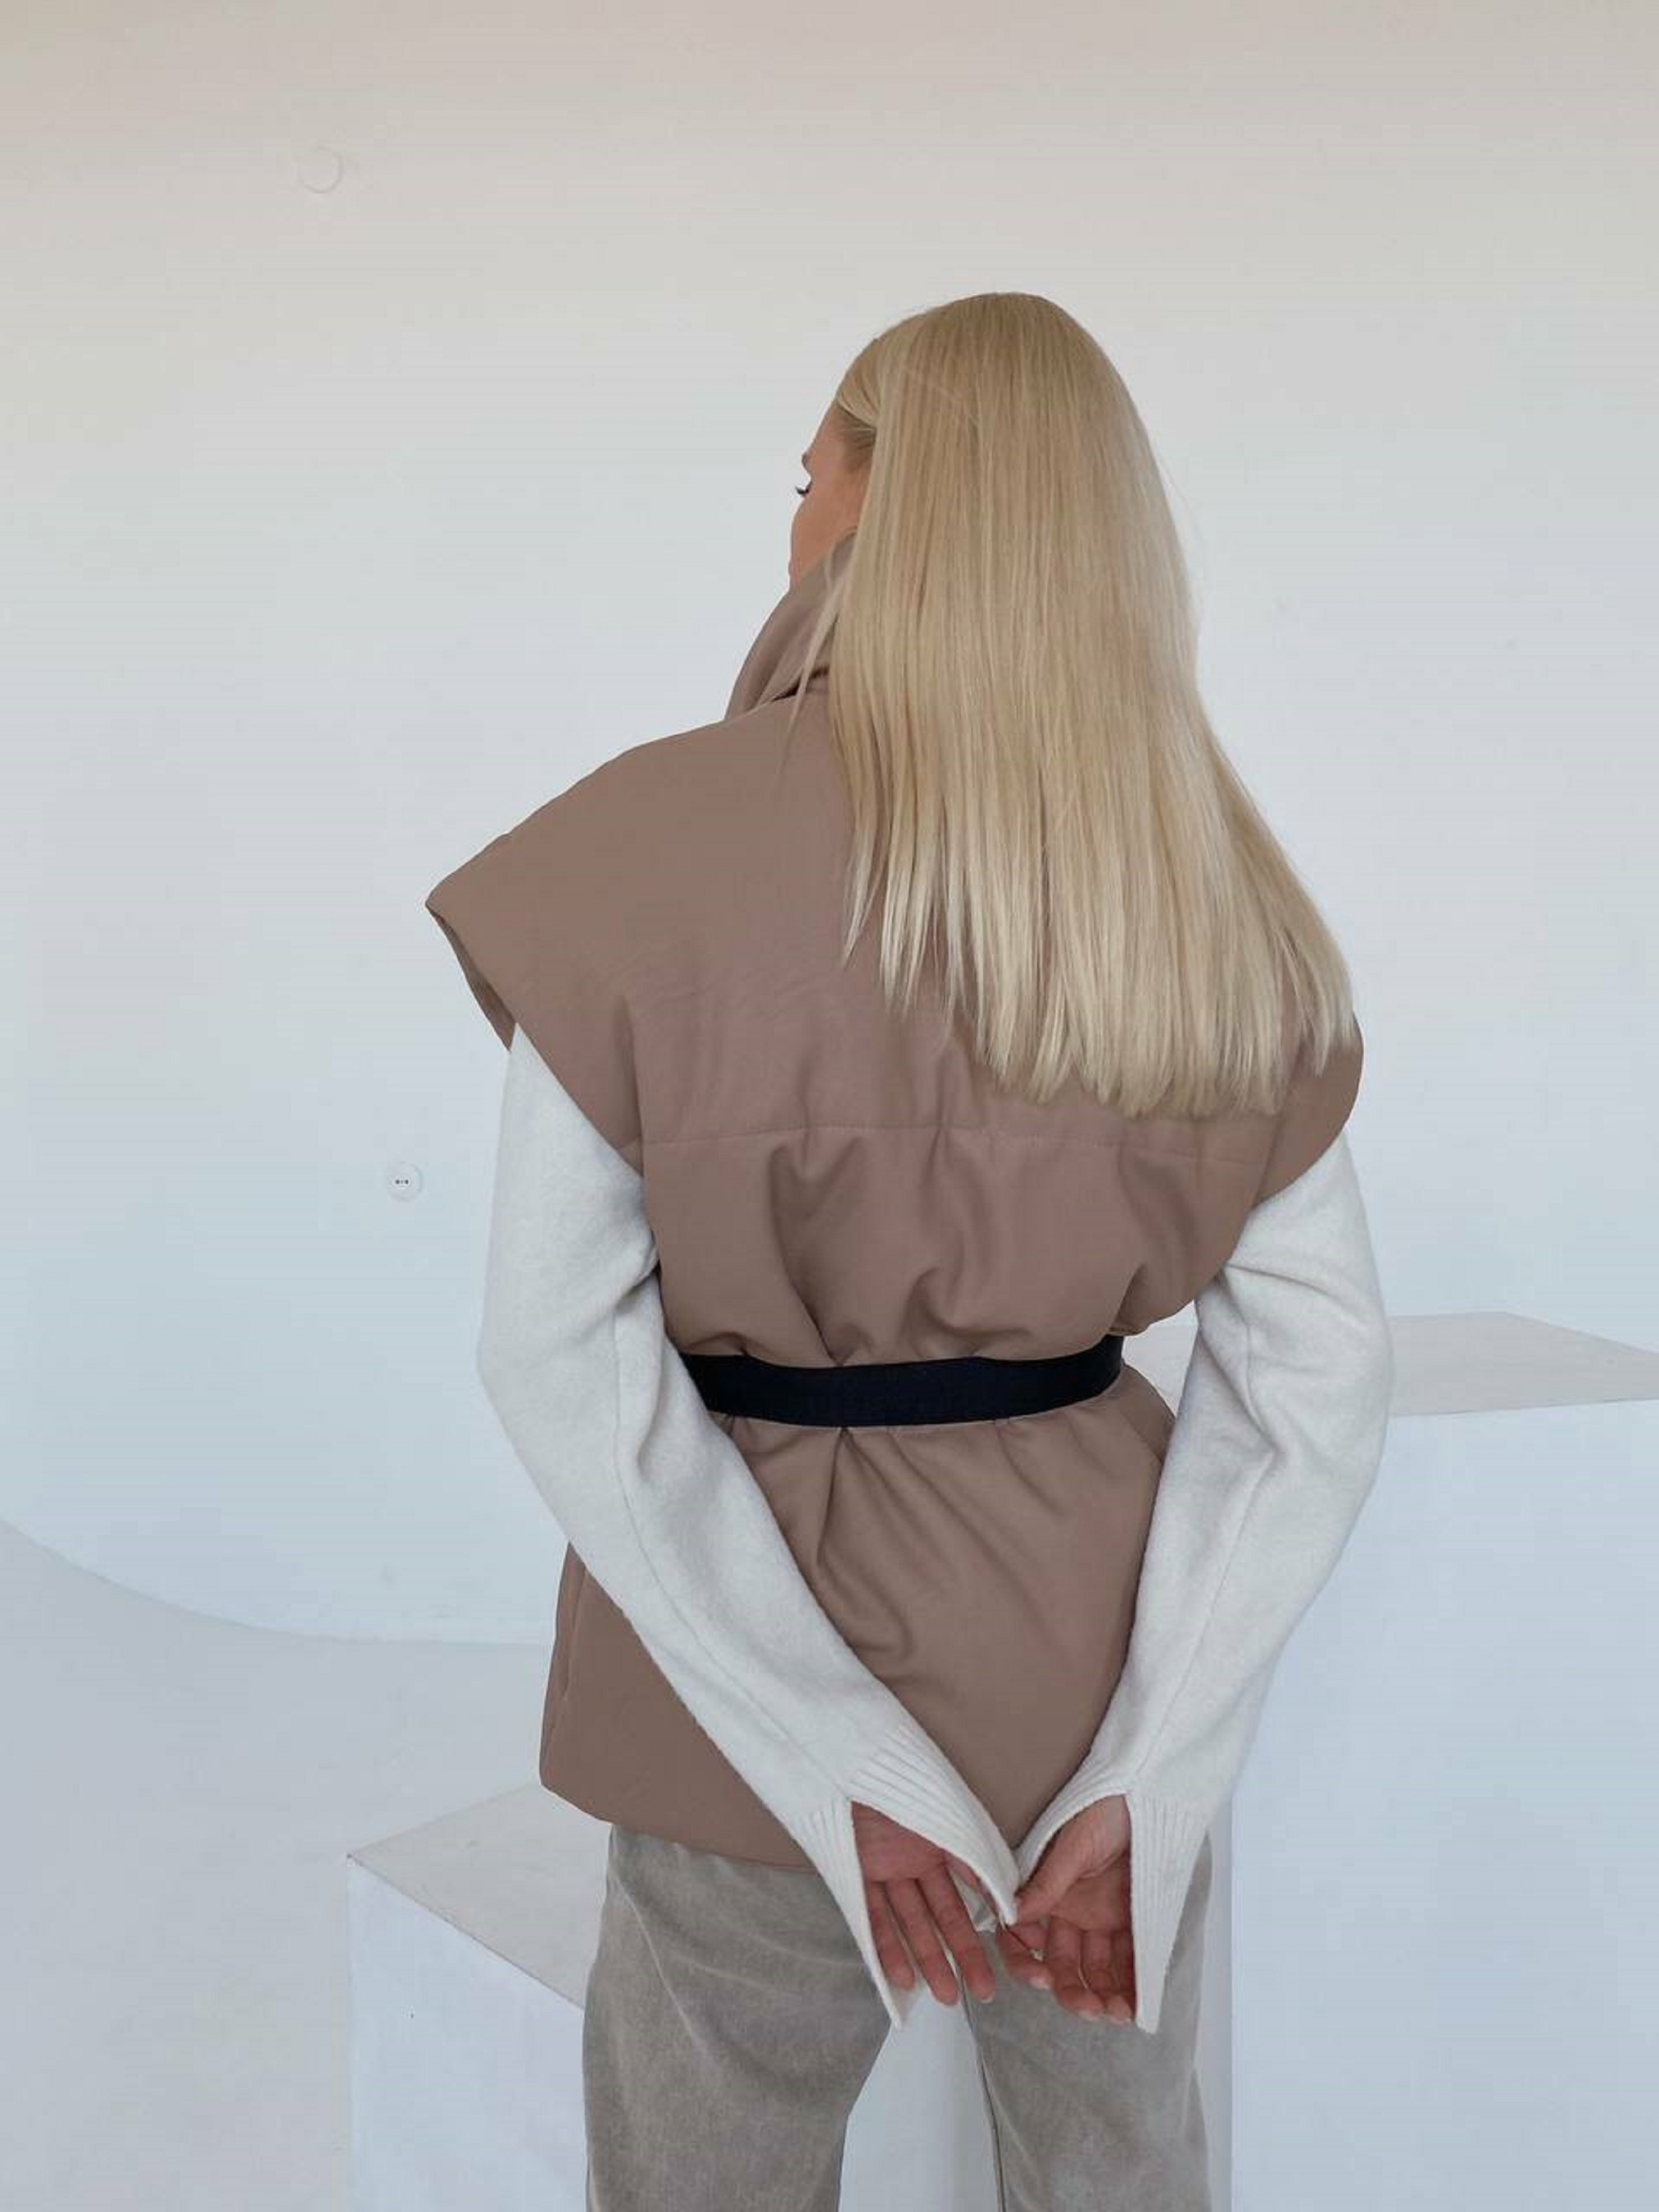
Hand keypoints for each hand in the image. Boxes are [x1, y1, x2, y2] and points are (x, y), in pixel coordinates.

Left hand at [851, 1800, 998, 2004]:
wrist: (856, 1766)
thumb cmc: (907, 1785)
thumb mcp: (953, 1824)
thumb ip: (978, 1866)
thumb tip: (1009, 1905)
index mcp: (942, 1846)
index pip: (968, 1896)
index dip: (986, 1928)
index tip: (1008, 1956)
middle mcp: (916, 1862)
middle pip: (943, 1917)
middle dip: (964, 1956)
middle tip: (984, 1992)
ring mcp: (887, 1871)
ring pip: (912, 1924)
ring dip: (929, 1960)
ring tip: (947, 1995)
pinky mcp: (857, 1876)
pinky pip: (873, 1920)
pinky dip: (888, 1949)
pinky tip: (904, 1978)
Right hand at [998, 1796, 1136, 2024]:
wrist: (1150, 1795)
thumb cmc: (1103, 1808)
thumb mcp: (1071, 1845)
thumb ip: (1046, 1883)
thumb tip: (1011, 1916)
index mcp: (1045, 1893)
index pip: (1023, 1937)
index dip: (1026, 1962)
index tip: (1041, 1980)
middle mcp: (1068, 1911)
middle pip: (1061, 1963)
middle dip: (1071, 1991)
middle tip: (1088, 2008)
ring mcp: (1099, 1919)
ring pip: (1095, 1969)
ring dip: (1101, 1995)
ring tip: (1115, 2014)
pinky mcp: (1130, 1922)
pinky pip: (1129, 1962)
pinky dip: (1131, 1986)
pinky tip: (1134, 2006)